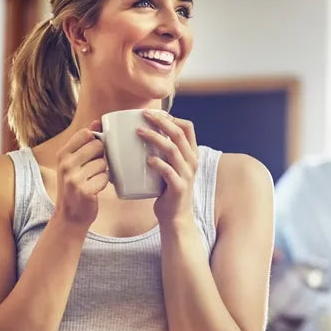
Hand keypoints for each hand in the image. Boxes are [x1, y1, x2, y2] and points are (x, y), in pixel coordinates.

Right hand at [52, 121, 108, 226]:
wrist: (70, 215)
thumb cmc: (76, 185)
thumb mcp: (74, 162)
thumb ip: (85, 142)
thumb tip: (97, 121)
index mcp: (62, 153)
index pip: (86, 133)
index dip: (95, 142)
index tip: (90, 153)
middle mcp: (66, 164)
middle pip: (98, 146)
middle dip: (100, 157)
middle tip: (91, 170)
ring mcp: (74, 177)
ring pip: (103, 163)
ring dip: (102, 172)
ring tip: (91, 181)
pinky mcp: (84, 190)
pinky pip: (105, 178)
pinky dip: (103, 184)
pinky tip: (94, 189)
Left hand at [137, 109, 198, 224]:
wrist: (176, 216)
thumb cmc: (168, 188)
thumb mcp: (172, 166)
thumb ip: (164, 152)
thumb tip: (141, 133)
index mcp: (191, 154)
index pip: (188, 127)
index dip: (172, 117)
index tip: (156, 114)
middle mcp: (192, 162)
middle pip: (179, 134)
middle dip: (161, 121)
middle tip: (144, 115)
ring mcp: (186, 175)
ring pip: (173, 150)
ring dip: (155, 138)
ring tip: (139, 132)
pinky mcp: (178, 188)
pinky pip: (169, 172)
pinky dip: (158, 163)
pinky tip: (148, 159)